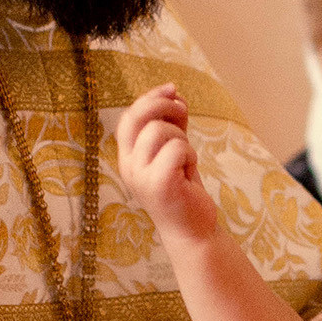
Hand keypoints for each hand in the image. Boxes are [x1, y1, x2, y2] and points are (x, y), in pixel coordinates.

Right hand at [116, 85, 217, 242]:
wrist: (193, 232)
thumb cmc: (184, 191)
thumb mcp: (175, 152)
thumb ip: (172, 125)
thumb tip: (175, 95)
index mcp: (128, 158)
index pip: (128, 117)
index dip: (149, 98)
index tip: (173, 89)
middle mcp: (129, 167)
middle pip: (139, 117)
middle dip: (164, 106)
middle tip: (184, 111)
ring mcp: (140, 176)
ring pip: (160, 131)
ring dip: (182, 139)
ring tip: (186, 161)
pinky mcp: (159, 184)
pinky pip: (178, 148)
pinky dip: (190, 156)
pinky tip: (190, 173)